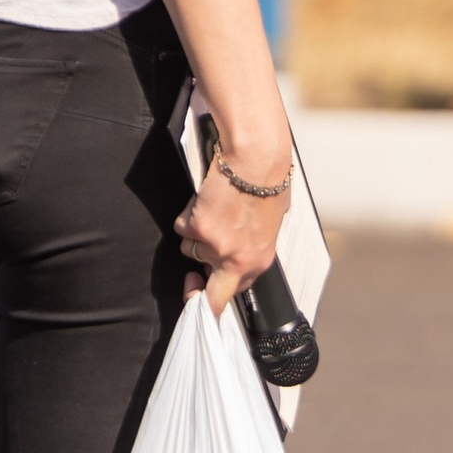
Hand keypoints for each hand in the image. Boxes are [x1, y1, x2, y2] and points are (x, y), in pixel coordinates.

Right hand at [174, 159, 286, 313]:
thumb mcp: (270, 223)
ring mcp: (214, 246)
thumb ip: (253, 242)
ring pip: (190, 249)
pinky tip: (205, 198)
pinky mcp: (196, 227)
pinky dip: (188, 213)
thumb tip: (241, 245)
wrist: (257, 159)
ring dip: (195, 232)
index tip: (210, 286)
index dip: (221, 286)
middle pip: (212, 293)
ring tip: (213, 209)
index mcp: (259, 259)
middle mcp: (237, 259)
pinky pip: (182, 226)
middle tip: (191, 285)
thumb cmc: (269, 182)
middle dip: (197, 293)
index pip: (237, 289)